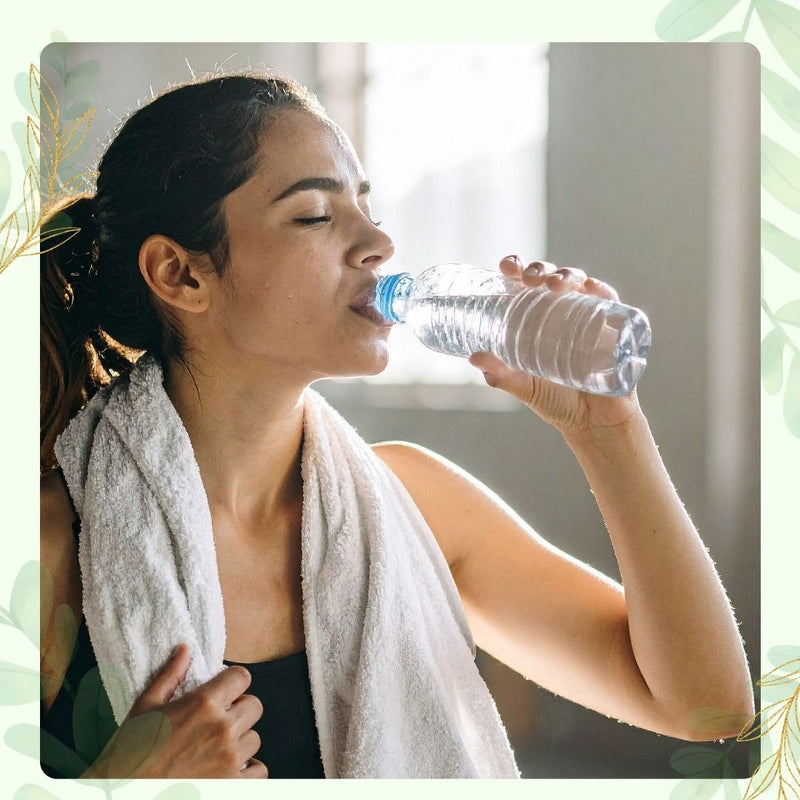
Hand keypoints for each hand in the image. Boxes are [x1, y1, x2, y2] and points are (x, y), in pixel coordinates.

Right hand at [86, 644, 267, 778]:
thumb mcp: (146, 706)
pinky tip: (230, 768)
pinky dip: (248, 770)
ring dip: (241, 740)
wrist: (123, 794)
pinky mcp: (232, 785)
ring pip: (254, 739)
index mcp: (203, 704)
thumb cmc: (130, 752)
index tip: (224, 691)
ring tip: (219, 746)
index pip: (242, 677)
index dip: (233, 682)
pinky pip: (258, 771)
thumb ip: (170, 675)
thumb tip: (185, 650)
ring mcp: (229, 759)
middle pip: (254, 706)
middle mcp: (222, 729)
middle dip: (240, 709)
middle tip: (220, 720)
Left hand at [469, 255, 642, 437]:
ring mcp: (591, 317)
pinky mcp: (615, 328)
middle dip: (541, 269)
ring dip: (568, 276)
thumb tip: (473, 356)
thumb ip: (500, 374)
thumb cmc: (557, 401)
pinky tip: (592, 288)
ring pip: (581, 283)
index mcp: (539, 318)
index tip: (505, 267)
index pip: (527, 284)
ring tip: (554, 285)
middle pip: (552, 277)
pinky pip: (612, 302)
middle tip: (528, 279)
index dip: (518, 268)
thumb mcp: (524, 387)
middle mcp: (565, 312)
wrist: (593, 424)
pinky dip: (603, 290)